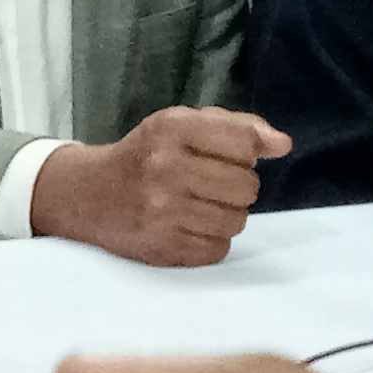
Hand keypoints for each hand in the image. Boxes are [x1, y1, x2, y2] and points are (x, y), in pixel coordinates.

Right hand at [31, 107, 291, 265]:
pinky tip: (191, 224)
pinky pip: (218, 249)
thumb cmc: (147, 153)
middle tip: (214, 181)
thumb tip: (283, 145)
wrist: (89, 194)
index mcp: (171, 128)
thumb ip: (237, 127)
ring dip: (228, 213)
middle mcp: (165, 168)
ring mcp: (162, 212)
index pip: (244, 142)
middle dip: (239, 184)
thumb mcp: (183, 123)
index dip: (250, 151)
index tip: (236, 154)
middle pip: (246, 185)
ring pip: (237, 220)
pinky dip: (213, 239)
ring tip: (203, 203)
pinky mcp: (161, 247)